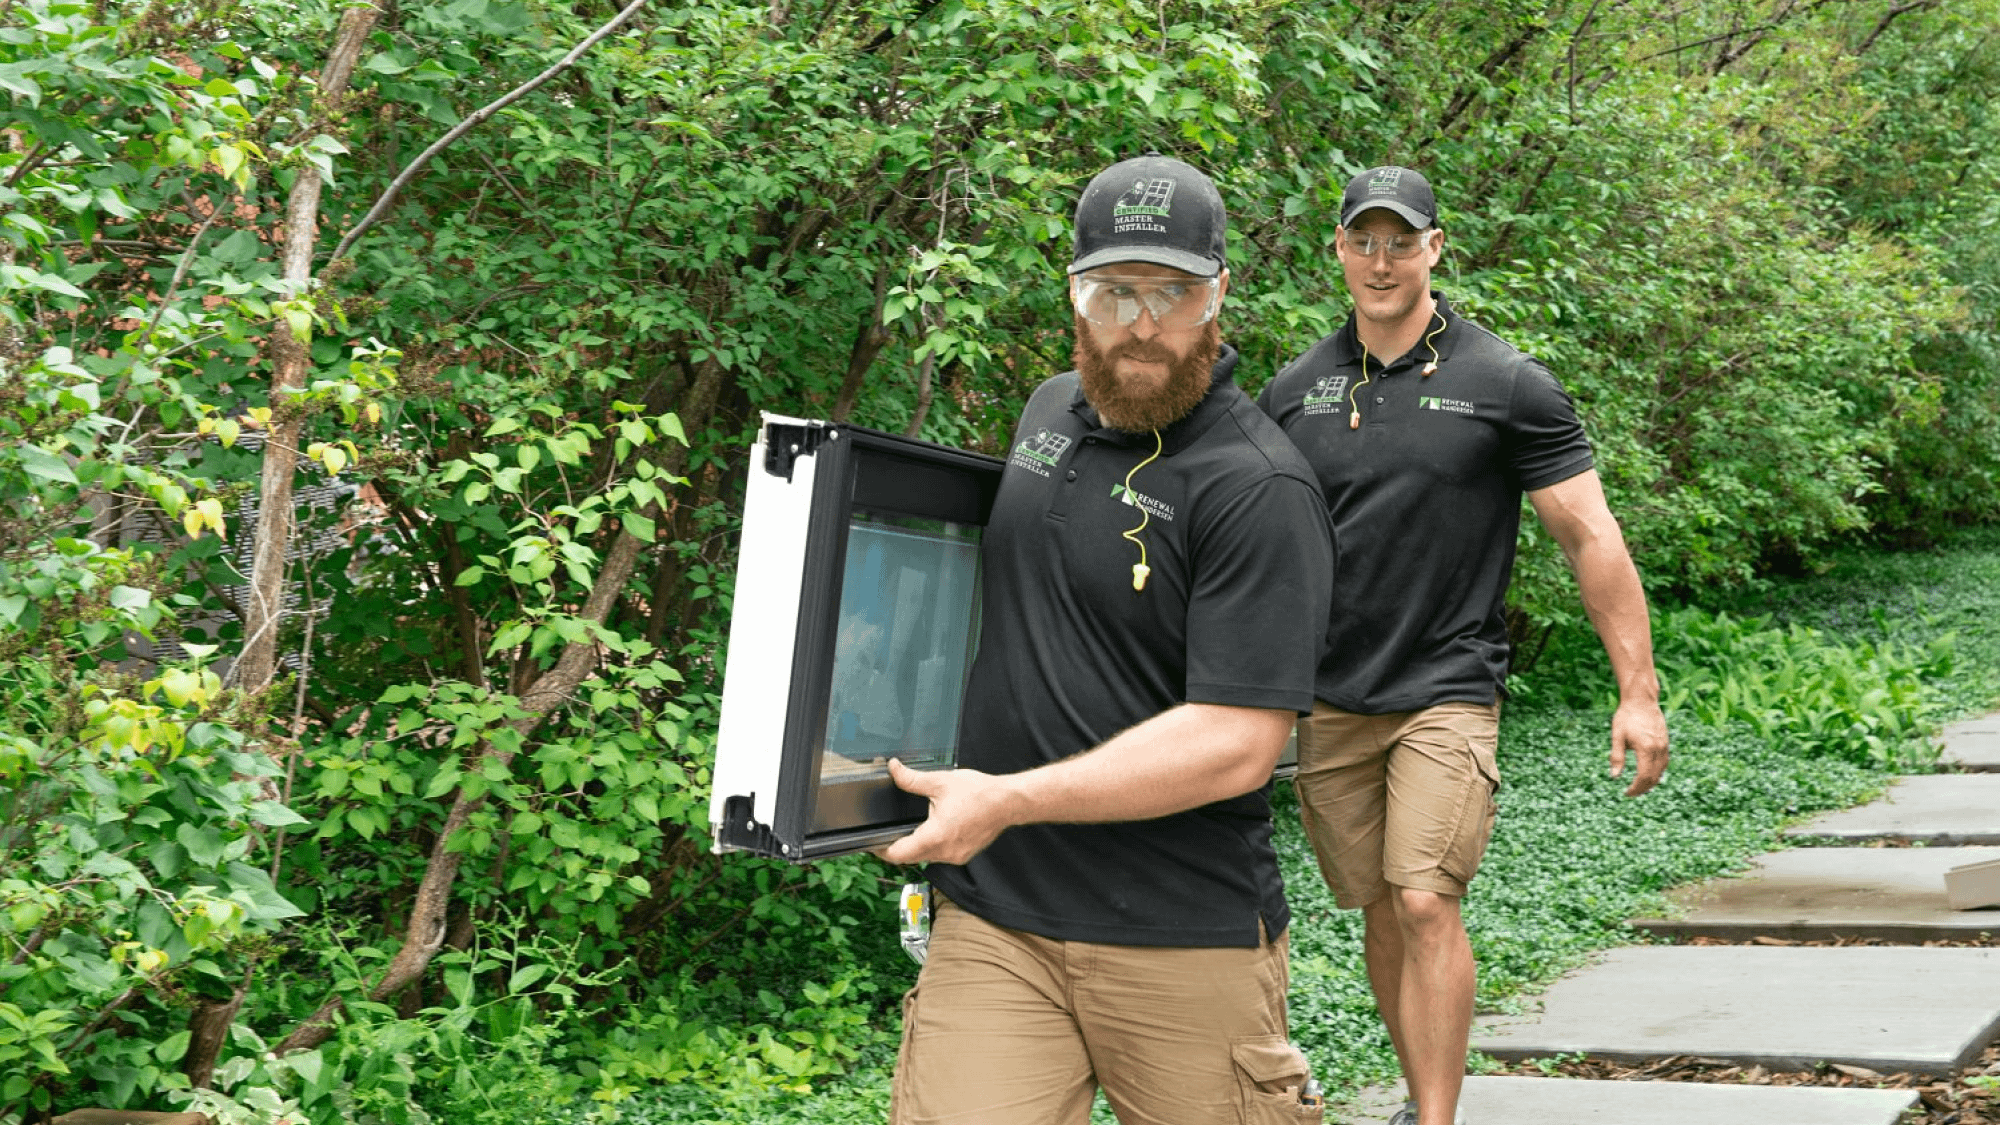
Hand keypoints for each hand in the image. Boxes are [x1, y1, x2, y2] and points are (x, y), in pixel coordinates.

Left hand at [875, 759, 1021, 865]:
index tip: (871, 844)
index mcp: (936, 836)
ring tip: (907, 830)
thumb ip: (912, 779)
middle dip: (896, 847)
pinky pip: (939, 855)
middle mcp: (945, 852)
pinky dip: (931, 846)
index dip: (881, 850)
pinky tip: (931, 832)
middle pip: (910, 857)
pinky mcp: (963, 855)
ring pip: (925, 857)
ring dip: (915, 847)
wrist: (1008, 802)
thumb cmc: (980, 793)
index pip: (898, 854)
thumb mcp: (940, 782)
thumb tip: (894, 769)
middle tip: (883, 835)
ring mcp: (956, 856)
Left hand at [1609, 696, 1668, 796]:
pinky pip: (1664, 763)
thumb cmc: (1626, 717)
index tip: (1626, 793)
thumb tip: (1614, 776)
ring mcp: (1664, 746)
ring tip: (1638, 787)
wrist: (1641, 700)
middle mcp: (1658, 749)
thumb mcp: (1617, 736)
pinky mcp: (1666, 743)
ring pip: (1661, 772)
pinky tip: (1648, 775)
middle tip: (1631, 793)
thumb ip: (1616, 757)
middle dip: (1643, 788)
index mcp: (1646, 749)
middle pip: (1654, 777)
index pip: (1643, 777)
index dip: (1635, 789)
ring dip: (1651, 782)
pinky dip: (1657, 773)